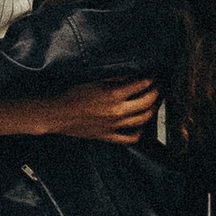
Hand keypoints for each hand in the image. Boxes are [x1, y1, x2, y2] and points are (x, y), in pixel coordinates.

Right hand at [44, 77, 159, 144]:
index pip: (141, 85)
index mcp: (113, 94)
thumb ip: (115, 79)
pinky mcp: (108, 136)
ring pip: (142, 120)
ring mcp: (114, 125)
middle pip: (146, 102)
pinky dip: (138, 133)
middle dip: (155, 94)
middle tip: (157, 88)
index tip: (153, 77)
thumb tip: (131, 77)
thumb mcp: (95, 81)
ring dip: (150, 111)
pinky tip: (140, 127)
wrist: (58, 114)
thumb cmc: (72, 95)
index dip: (150, 80)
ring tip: (152, 104)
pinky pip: (129, 138)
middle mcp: (117, 111)